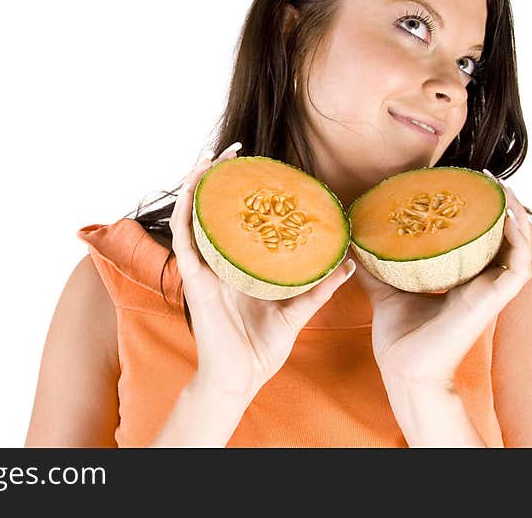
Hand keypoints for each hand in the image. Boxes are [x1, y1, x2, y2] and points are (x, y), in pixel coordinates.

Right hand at [169, 143, 356, 402]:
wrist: (238, 380)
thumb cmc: (261, 349)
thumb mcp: (296, 312)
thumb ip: (318, 288)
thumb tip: (347, 263)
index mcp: (240, 266)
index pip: (238, 220)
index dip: (244, 192)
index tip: (261, 168)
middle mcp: (219, 262)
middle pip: (214, 210)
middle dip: (220, 177)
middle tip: (237, 151)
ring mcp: (204, 269)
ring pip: (193, 216)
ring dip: (198, 184)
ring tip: (212, 159)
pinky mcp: (194, 279)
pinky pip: (185, 238)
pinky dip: (186, 210)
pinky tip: (194, 188)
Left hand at [351, 171, 531, 388]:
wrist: (405, 370)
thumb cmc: (400, 338)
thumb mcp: (385, 290)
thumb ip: (375, 265)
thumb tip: (353, 239)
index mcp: (461, 279)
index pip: (478, 237)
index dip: (476, 210)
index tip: (461, 182)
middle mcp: (481, 281)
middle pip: (502, 234)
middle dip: (498, 203)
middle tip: (483, 175)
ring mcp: (491, 290)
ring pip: (517, 243)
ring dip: (513, 211)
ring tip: (498, 185)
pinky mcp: (494, 299)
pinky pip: (518, 263)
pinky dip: (517, 236)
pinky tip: (506, 214)